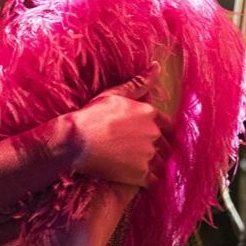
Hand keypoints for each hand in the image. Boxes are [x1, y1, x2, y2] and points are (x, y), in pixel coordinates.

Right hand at [66, 72, 169, 187]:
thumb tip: (157, 66)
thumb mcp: (114, 94)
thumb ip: (139, 83)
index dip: (162, 133)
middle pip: (168, 146)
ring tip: (141, 166)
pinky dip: (151, 179)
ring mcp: (149, 154)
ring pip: (163, 163)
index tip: (154, 139)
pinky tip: (139, 178)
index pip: (169, 126)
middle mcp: (154, 133)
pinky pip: (155, 179)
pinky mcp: (141, 174)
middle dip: (160, 150)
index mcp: (149, 113)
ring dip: (156, 166)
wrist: (75, 140)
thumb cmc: (92, 115)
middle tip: (144, 154)